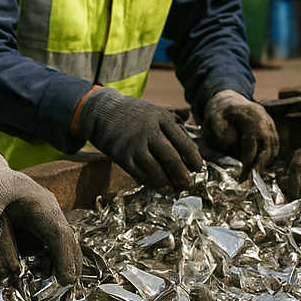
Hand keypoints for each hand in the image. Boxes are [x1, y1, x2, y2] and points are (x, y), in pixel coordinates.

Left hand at [0, 149, 79, 284]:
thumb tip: (5, 273)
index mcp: (39, 203)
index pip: (58, 233)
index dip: (64, 257)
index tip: (66, 280)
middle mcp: (50, 210)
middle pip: (67, 239)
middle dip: (70, 263)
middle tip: (69, 288)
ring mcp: (47, 218)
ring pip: (63, 243)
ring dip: (64, 263)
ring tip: (62, 287)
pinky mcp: (41, 228)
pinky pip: (52, 245)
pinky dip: (53, 261)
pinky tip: (49, 277)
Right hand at [78, 87, 202, 188]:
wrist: (102, 111)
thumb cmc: (133, 114)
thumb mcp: (155, 111)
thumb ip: (172, 127)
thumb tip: (191, 149)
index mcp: (161, 118)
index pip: (183, 141)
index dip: (193, 157)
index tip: (198, 168)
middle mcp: (148, 130)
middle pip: (171, 157)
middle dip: (182, 175)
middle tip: (188, 185)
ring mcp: (133, 144)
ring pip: (155, 170)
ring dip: (166, 183)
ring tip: (171, 189)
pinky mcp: (121, 156)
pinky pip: (139, 174)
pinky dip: (149, 182)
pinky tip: (155, 184)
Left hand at [202, 90, 278, 177]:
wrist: (229, 101)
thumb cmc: (220, 113)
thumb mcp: (213, 119)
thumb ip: (221, 133)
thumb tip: (234, 150)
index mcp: (250, 115)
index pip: (252, 141)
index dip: (249, 159)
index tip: (244, 175)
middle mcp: (264, 119)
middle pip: (266, 147)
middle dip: (258, 167)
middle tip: (248, 183)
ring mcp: (271, 125)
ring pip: (272, 150)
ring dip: (263, 166)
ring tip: (251, 179)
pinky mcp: (272, 131)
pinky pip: (274, 149)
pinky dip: (268, 160)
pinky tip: (257, 170)